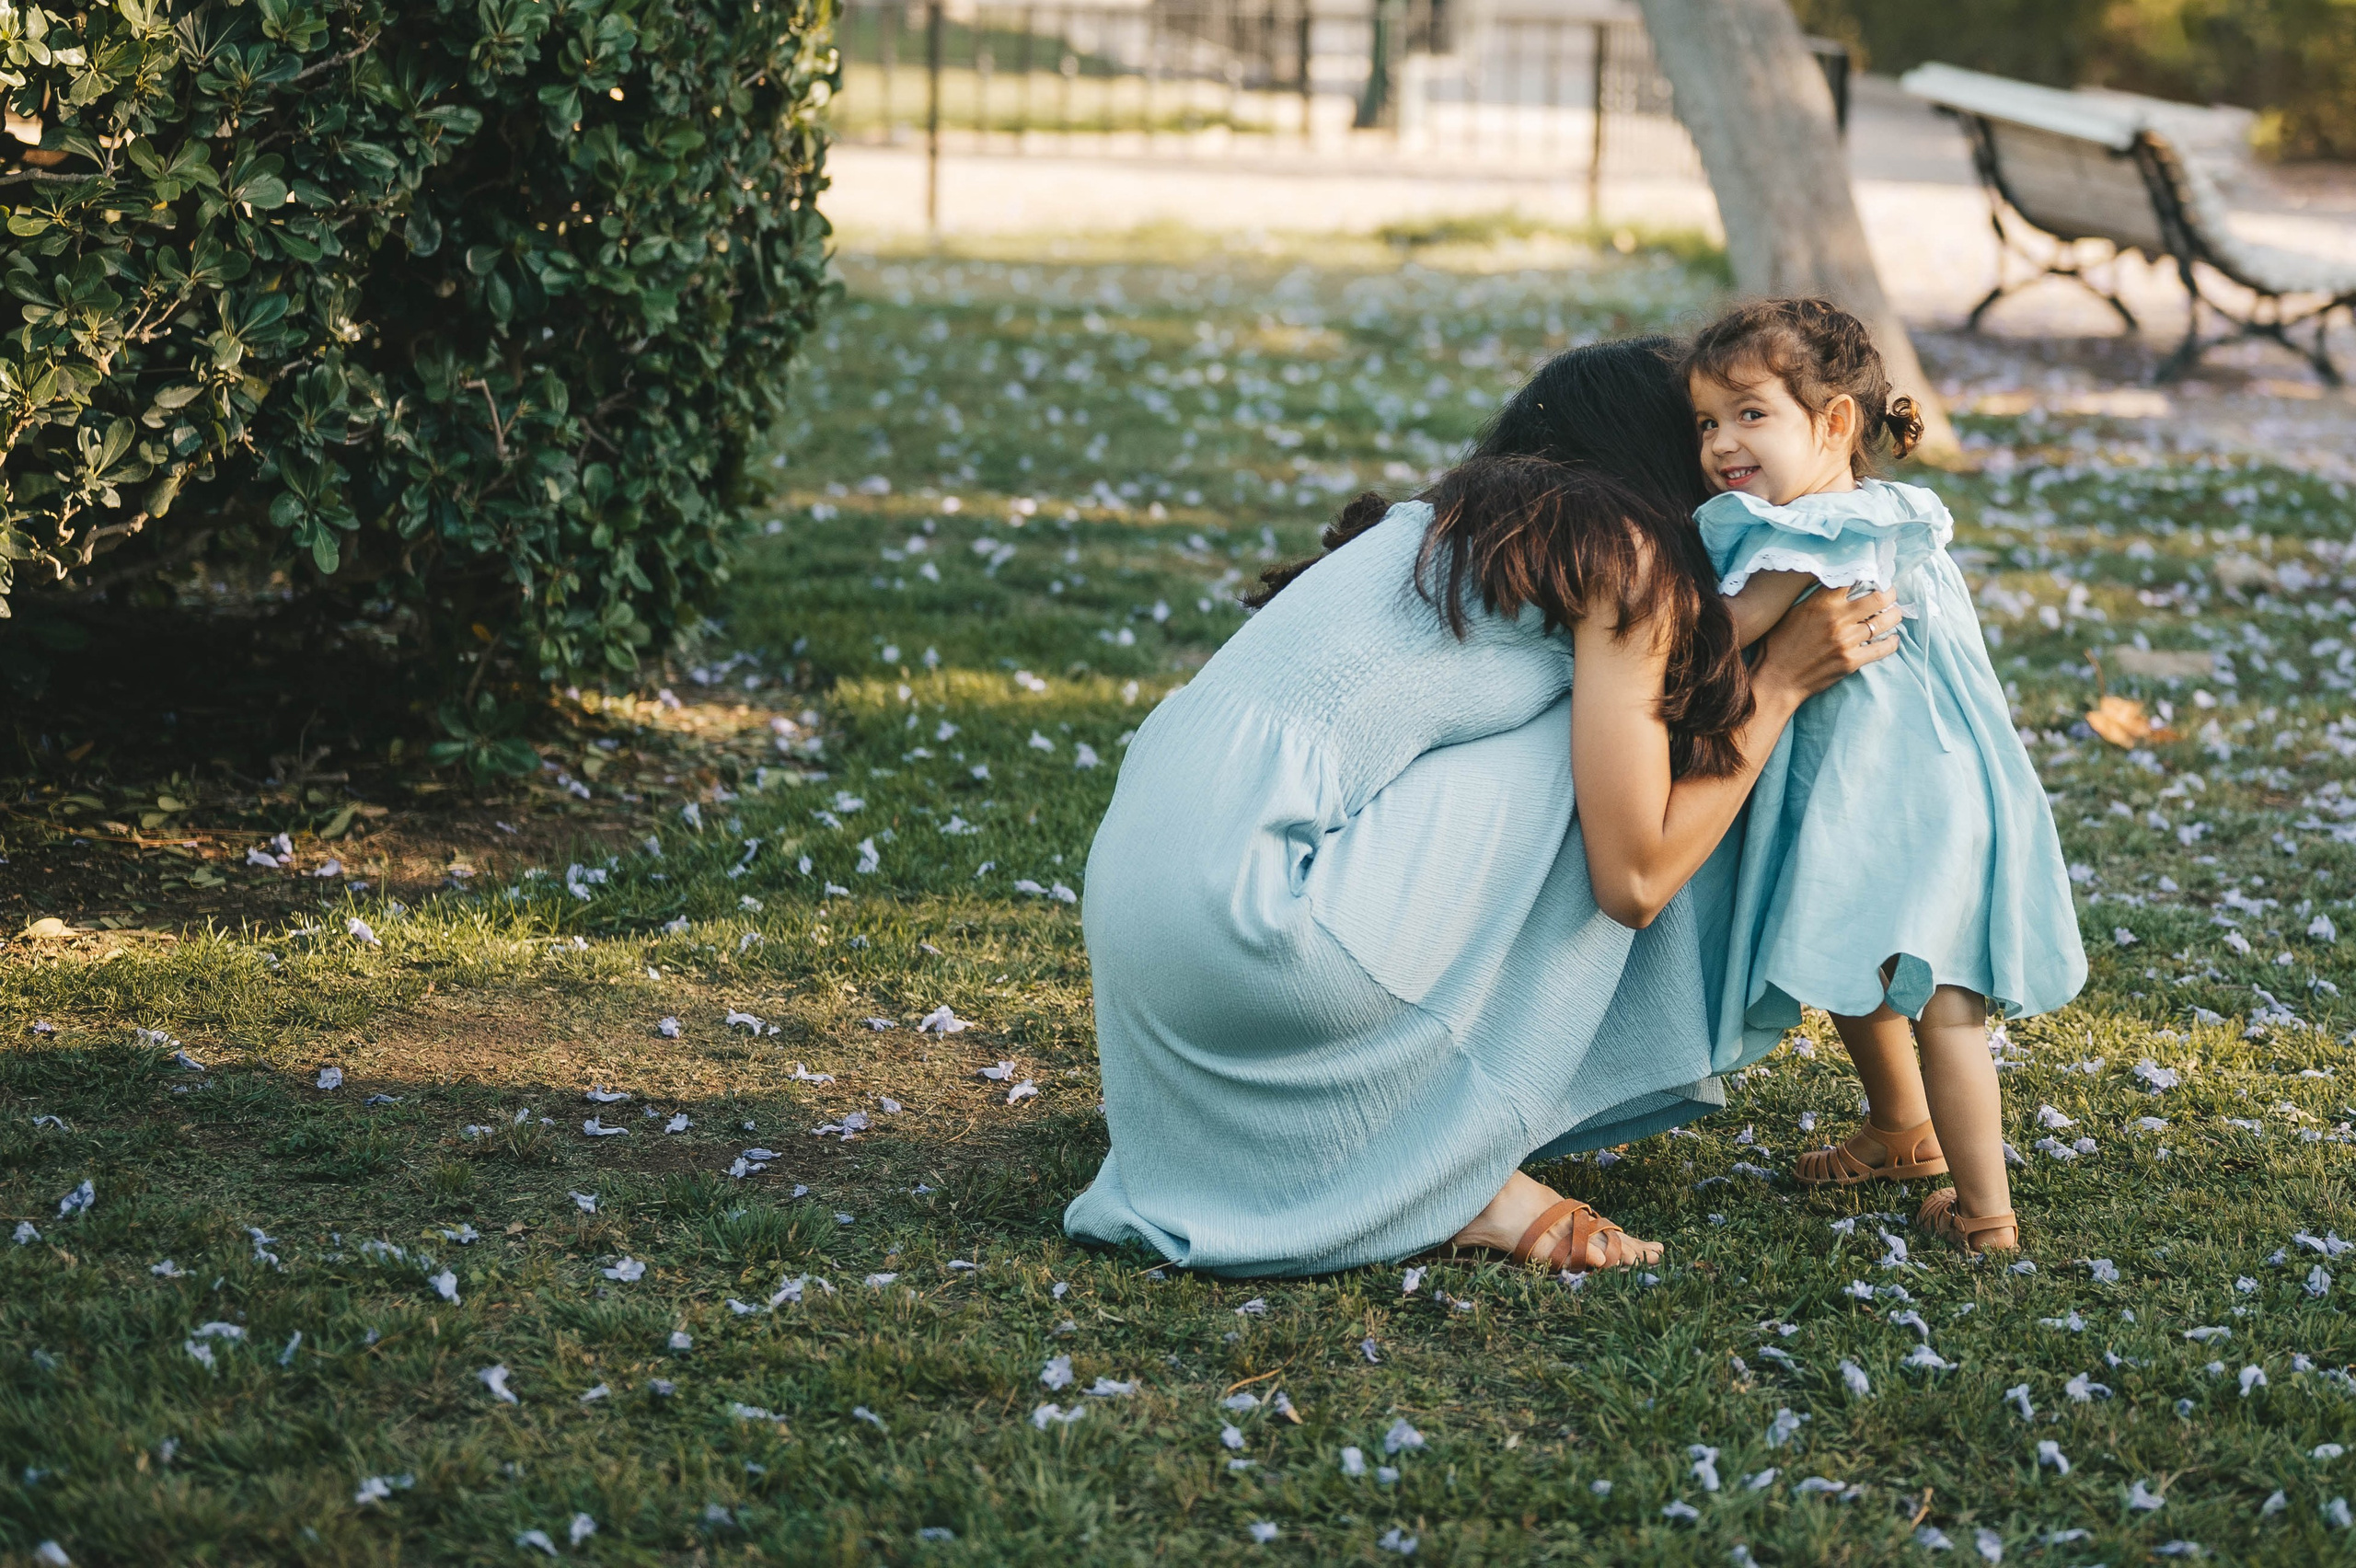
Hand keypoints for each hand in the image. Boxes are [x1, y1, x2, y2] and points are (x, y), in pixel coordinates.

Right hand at [1753, 586, 1899, 705]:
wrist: (1776, 680)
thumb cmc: (1778, 645)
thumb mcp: (1790, 612)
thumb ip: (1814, 598)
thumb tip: (1834, 584)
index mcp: (1821, 603)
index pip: (1854, 578)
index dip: (1868, 573)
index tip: (1875, 573)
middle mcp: (1837, 619)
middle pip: (1878, 598)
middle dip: (1889, 593)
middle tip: (1890, 593)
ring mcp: (1846, 641)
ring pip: (1885, 622)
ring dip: (1894, 615)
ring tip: (1894, 612)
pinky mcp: (1851, 661)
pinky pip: (1882, 649)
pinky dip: (1892, 642)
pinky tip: (1892, 638)